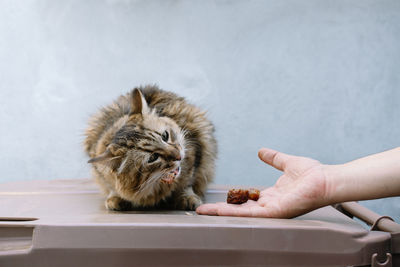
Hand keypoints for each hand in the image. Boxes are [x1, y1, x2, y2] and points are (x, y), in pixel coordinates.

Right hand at [196, 148, 330, 217]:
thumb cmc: (313, 174)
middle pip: (240, 209)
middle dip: (220, 211)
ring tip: (203, 212)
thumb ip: (274, 158)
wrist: (327, 179)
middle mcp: (269, 205)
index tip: (216, 199)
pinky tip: (220, 212)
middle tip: (201, 210)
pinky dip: (234, 213)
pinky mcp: (275, 212)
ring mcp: (272, 210)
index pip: (245, 200)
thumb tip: (261, 151)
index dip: (231, 200)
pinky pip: (252, 213)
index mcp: (271, 195)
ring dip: (222, 214)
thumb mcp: (287, 162)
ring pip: (242, 214)